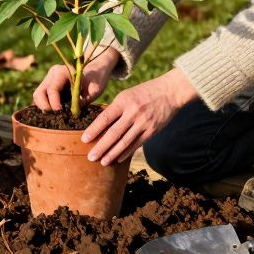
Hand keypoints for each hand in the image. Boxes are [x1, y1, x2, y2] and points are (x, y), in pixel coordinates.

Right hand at [32, 47, 119, 111]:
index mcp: (63, 72)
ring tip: (58, 114)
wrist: (95, 71)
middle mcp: (52, 74)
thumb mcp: (96, 88)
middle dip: (45, 106)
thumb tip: (74, 111)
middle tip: (57, 115)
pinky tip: (59, 110)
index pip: (52, 89)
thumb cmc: (96, 79)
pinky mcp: (49, 86)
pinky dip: (46, 106)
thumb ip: (86, 99)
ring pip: (38, 96)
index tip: (60, 111)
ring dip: (44, 107)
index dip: (54, 102)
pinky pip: (42, 98)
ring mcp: (49, 80)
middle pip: (39, 93)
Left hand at [82, 68, 197, 166]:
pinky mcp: (152, 130)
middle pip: (114, 133)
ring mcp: (143, 122)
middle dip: (101, 147)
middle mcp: (133, 112)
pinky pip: (137, 144)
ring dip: (112, 153)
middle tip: (91, 157)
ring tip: (103, 162)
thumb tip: (100, 126)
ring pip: (125, 142)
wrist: (170, 92)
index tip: (84, 139)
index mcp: (124, 101)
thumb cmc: (144, 92)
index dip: (94, 130)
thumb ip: (115, 109)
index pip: (105, 118)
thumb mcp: (127, 95)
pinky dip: (126, 152)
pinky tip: (118, 159)